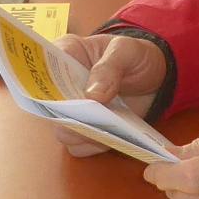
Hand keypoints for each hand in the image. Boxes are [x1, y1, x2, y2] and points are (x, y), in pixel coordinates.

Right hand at [49, 32, 167, 157]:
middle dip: (69, 114)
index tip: (62, 93)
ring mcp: (72, 111)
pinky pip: (80, 147)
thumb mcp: (127, 51)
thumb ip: (109, 68)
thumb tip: (91, 96)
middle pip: (49, 107)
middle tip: (93, 113)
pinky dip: (96, 144)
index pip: (43, 67)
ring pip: (63, 131)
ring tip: (110, 124)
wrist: (155, 78)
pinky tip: (115, 134)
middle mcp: (62, 86)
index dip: (46, 81)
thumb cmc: (135, 56)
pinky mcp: (85, 131)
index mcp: (67, 54)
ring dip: (84, 133)